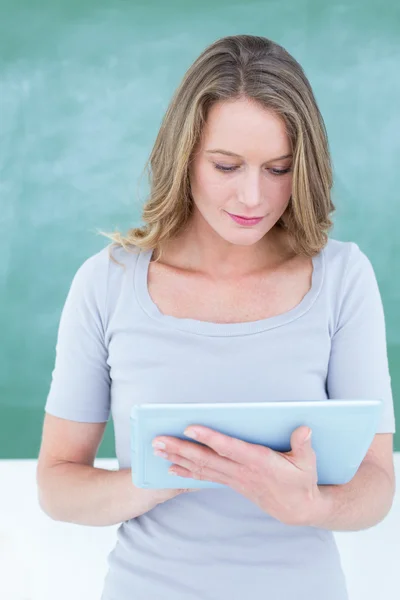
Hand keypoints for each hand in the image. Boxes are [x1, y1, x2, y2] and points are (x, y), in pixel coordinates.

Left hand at [152, 425, 324, 525]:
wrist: (298, 510)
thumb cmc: (302, 481)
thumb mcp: (308, 462)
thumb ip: (303, 444)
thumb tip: (303, 429)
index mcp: (258, 461)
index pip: (228, 447)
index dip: (209, 437)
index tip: (190, 428)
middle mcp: (241, 471)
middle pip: (206, 458)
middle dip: (180, 449)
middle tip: (158, 441)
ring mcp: (235, 479)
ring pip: (201, 468)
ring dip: (177, 458)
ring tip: (158, 450)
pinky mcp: (232, 483)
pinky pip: (205, 477)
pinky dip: (187, 472)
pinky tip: (171, 468)